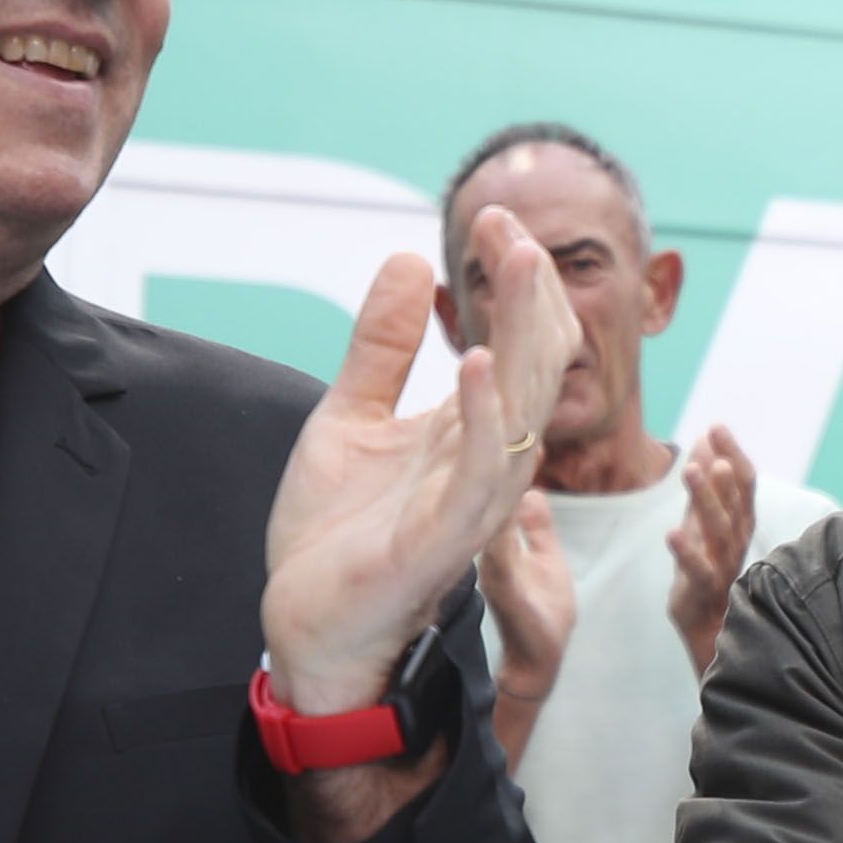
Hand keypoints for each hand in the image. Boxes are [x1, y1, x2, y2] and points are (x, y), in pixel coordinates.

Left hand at [259, 205, 562, 842]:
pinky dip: (486, 416)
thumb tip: (407, 259)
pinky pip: (481, 474)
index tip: (492, 218)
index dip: (513, 281)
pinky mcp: (442, 539)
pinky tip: (475, 360)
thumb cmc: (335, 536)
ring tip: (520, 265)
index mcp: (468, 431)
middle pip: (536, 366)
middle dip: (530, 293)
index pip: (519, 344)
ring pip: (525, 410)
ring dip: (525, 336)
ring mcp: (470, 501)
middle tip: (513, 227)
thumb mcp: (350, 416)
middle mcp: (483, 461)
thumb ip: (382, 345)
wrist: (305, 624)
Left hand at [664, 423, 760, 676]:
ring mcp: (723, 566)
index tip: (716, 427)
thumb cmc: (708, 566)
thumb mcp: (704, 518)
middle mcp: (737, 541)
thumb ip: (707, 481)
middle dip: (722, 473)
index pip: (744, 483)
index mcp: (740, 522)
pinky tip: (672, 533)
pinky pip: (698, 570)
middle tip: (710, 446)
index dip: (733, 454)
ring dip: (706, 500)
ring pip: (719, 530)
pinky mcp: (703, 591)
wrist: (709, 626)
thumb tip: (708, 434)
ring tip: (690, 472)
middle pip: (734, 503)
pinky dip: (686, 552)